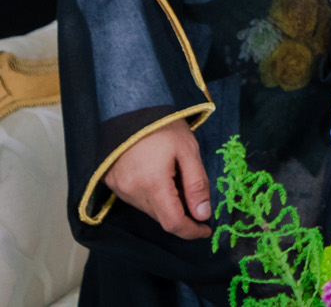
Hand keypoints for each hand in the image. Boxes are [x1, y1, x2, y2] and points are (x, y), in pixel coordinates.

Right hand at [106, 122, 211, 239]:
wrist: (131, 110)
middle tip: (198, 198)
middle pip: (161, 217)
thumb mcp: (188, 152)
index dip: (191, 231)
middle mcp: (132, 192)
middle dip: (183, 215)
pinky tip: (163, 178)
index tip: (206, 230)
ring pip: (150, 210)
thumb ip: (197, 185)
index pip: (172, 222)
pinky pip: (138, 200)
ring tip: (179, 179)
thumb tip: (203, 214)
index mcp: (152, 184)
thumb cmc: (163, 128)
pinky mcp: (113, 184)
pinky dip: (154, 197)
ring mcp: (119, 189)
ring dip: (168, 205)